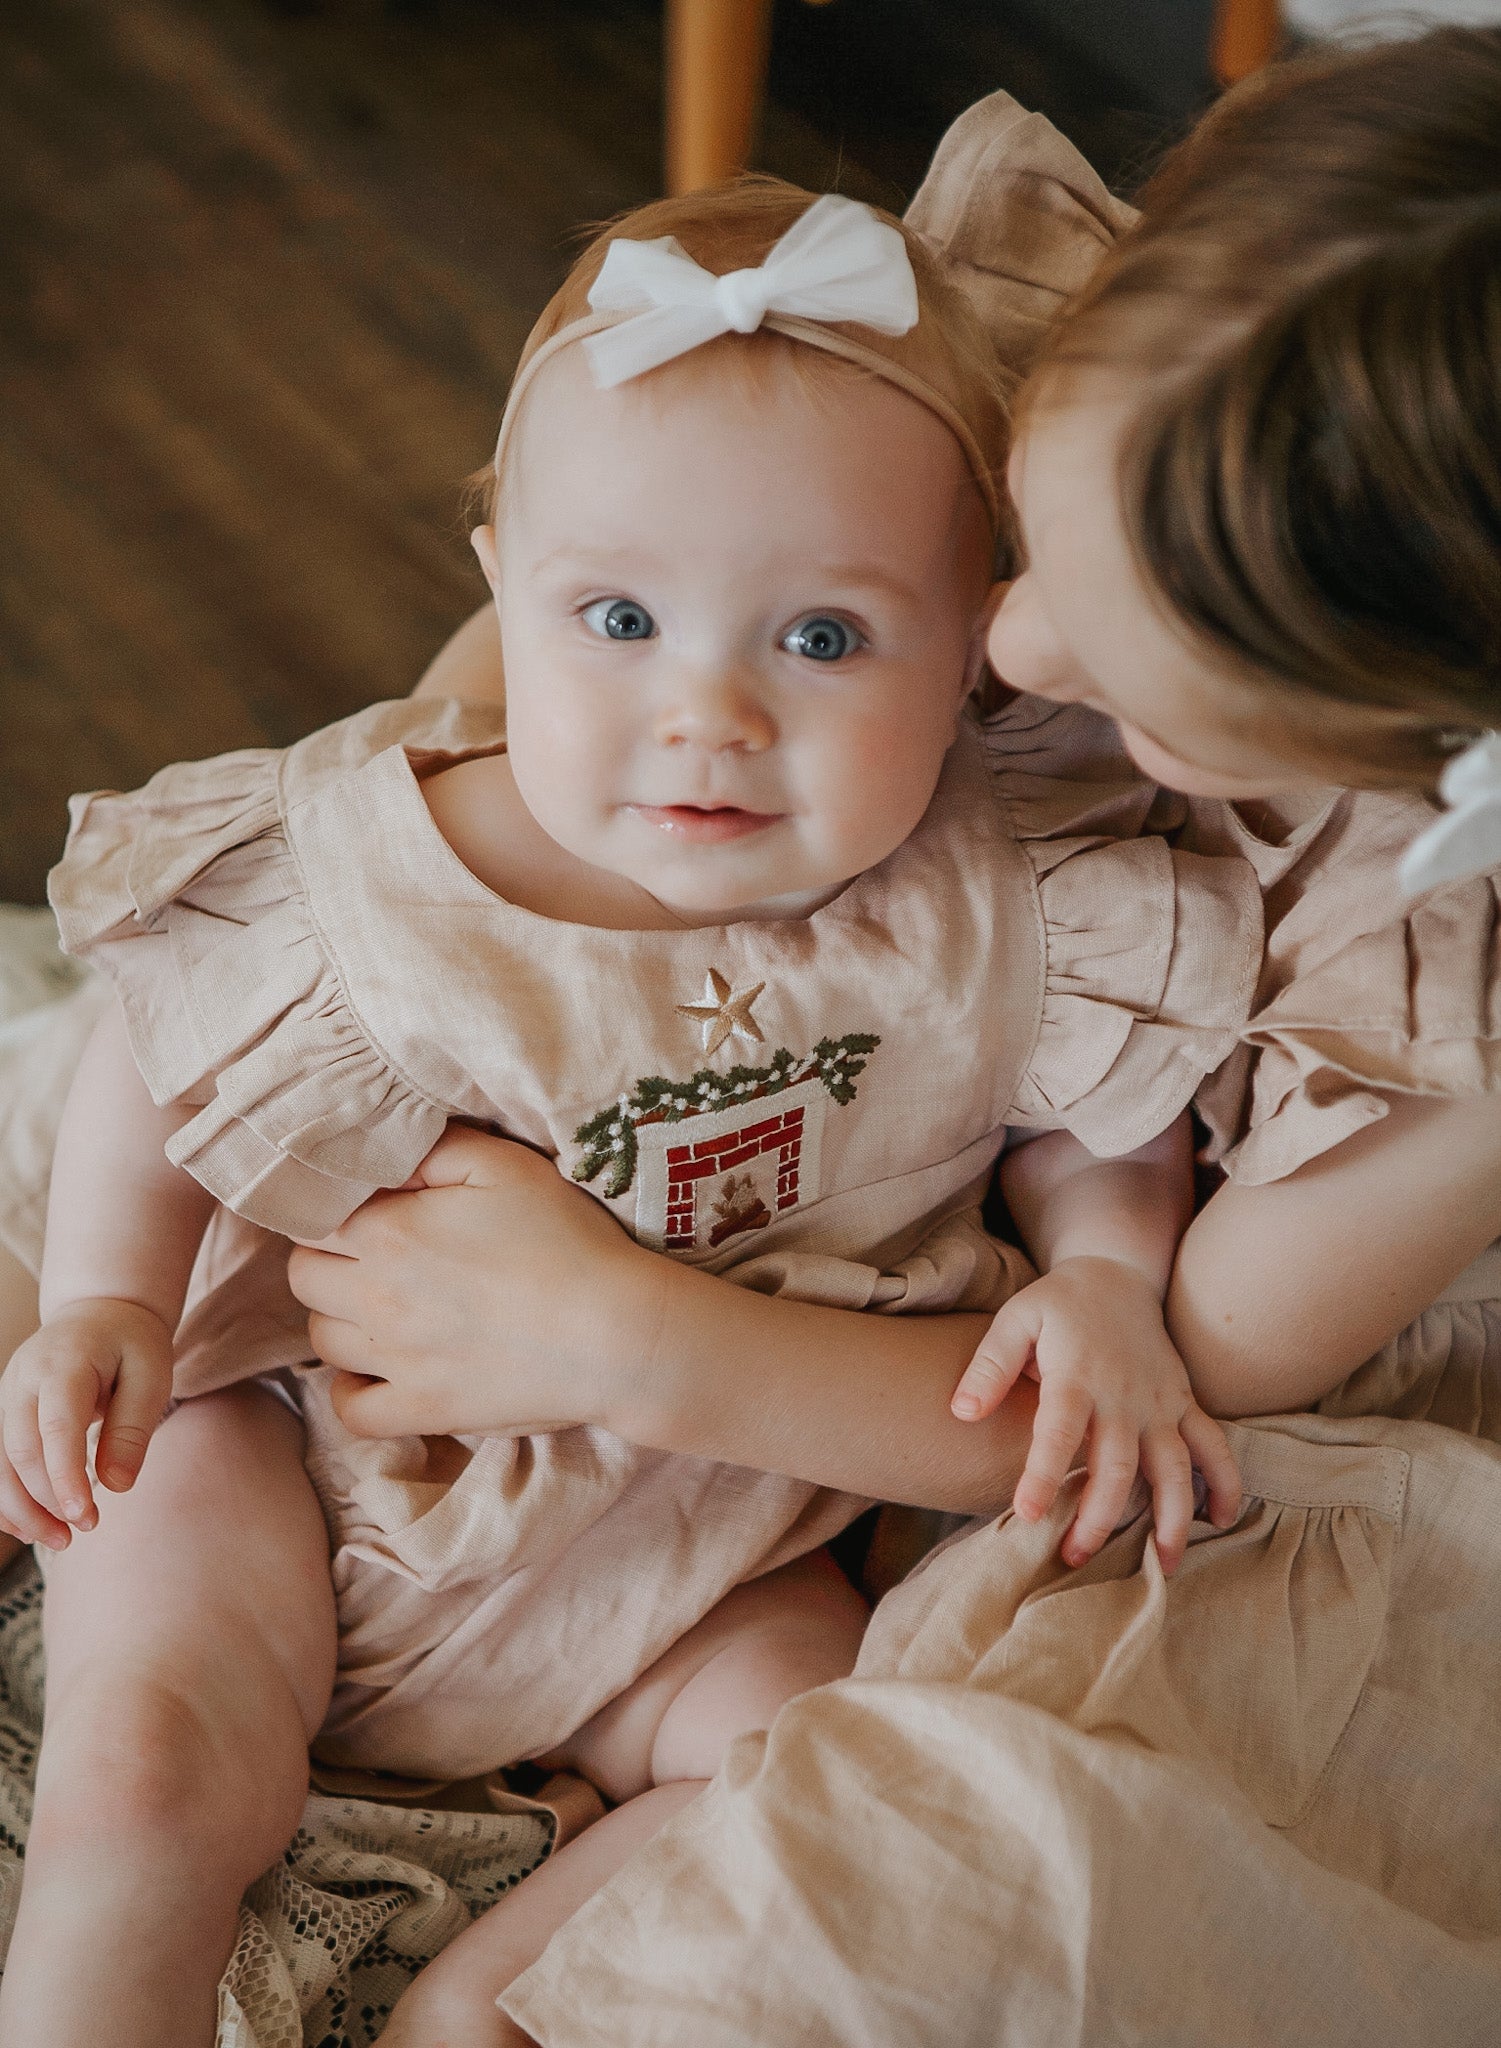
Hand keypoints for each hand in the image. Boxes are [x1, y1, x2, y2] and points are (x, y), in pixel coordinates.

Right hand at [0, 1298, 174, 1547]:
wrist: (98, 1312)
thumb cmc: (131, 1344)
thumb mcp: (151, 1374)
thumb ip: (134, 1428)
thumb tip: (117, 1486)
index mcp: (63, 1362)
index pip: (56, 1426)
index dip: (65, 1476)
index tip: (85, 1517)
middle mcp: (22, 1379)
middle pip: (20, 1450)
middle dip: (46, 1500)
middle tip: (86, 1529)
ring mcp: (6, 1397)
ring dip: (23, 1508)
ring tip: (61, 1541)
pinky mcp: (4, 1415)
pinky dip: (9, 1499)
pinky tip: (34, 1527)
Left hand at [287, 1126, 661, 1440]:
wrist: (615, 1332)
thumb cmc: (567, 1239)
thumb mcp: (505, 1165)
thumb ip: (433, 1147)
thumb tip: (382, 1151)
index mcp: (389, 1231)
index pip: (312, 1216)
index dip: (334, 1206)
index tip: (369, 1206)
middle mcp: (376, 1297)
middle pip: (304, 1277)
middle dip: (330, 1257)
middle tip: (374, 1252)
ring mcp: (395, 1361)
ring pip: (323, 1339)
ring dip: (342, 1318)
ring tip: (387, 1304)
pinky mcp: (422, 1410)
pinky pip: (351, 1411)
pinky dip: (351, 1391)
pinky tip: (377, 1369)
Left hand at [950, 1257, 1240, 1573]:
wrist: (1116, 1273)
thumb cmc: (1058, 1304)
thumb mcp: (1015, 1319)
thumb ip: (989, 1366)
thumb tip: (962, 1412)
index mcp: (1076, 1375)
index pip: (1059, 1431)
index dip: (1044, 1474)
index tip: (1028, 1515)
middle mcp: (1124, 1394)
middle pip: (1118, 1464)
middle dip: (1100, 1517)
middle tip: (1074, 1557)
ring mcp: (1160, 1401)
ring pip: (1175, 1465)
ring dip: (1172, 1516)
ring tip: (1163, 1564)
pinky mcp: (1184, 1402)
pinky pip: (1213, 1444)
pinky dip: (1224, 1481)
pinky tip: (1222, 1519)